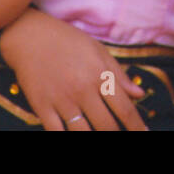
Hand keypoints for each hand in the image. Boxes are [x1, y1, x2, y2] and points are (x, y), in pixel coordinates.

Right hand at [0, 9, 147, 130]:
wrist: (29, 35)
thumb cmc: (68, 41)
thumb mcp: (98, 50)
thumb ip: (119, 75)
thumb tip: (139, 94)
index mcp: (100, 75)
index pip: (125, 109)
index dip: (137, 126)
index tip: (144, 133)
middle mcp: (83, 90)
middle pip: (107, 126)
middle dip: (117, 135)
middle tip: (120, 134)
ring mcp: (61, 100)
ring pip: (84, 134)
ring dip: (94, 137)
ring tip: (99, 134)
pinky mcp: (41, 106)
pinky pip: (57, 132)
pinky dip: (67, 137)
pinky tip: (74, 135)